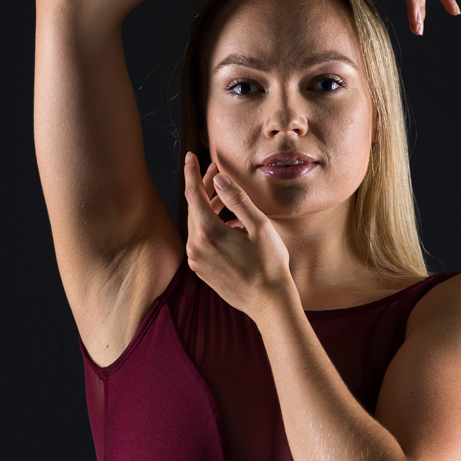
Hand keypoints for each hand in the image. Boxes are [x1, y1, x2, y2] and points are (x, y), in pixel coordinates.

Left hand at [183, 153, 292, 319]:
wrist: (268, 304)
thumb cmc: (269, 265)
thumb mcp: (260, 227)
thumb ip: (238, 200)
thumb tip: (220, 179)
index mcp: (208, 233)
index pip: (193, 194)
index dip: (192, 173)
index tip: (190, 157)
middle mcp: (196, 247)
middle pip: (194, 208)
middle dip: (205, 188)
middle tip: (218, 173)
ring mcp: (197, 260)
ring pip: (197, 225)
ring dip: (209, 209)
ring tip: (227, 199)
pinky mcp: (201, 270)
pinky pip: (201, 241)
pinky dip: (212, 228)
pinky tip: (231, 226)